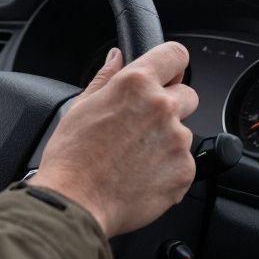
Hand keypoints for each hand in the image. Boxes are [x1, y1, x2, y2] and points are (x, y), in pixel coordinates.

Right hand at [31, 43, 197, 237]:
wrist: (76, 203)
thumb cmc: (72, 157)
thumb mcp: (81, 106)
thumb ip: (106, 77)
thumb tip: (117, 57)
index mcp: (136, 84)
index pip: (175, 55)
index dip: (171, 64)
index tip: (167, 73)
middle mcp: (162, 107)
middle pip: (187, 95)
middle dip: (170, 105)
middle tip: (142, 125)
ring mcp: (177, 140)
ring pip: (183, 132)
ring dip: (167, 141)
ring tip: (134, 157)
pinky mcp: (185, 171)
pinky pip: (184, 163)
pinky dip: (168, 169)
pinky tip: (141, 175)